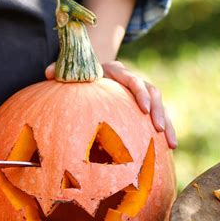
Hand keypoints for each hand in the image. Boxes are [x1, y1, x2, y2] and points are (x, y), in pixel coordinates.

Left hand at [45, 61, 176, 148]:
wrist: (94, 71)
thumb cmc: (81, 75)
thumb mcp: (72, 71)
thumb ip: (62, 71)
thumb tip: (48, 73)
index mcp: (116, 71)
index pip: (131, 79)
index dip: (139, 92)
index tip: (143, 108)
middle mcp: (131, 80)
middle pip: (151, 91)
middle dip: (157, 111)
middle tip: (159, 128)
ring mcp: (140, 93)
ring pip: (159, 105)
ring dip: (167, 124)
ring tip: (171, 144)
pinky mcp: (143, 105)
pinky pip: (158, 117)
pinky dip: (165, 131)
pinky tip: (168, 149)